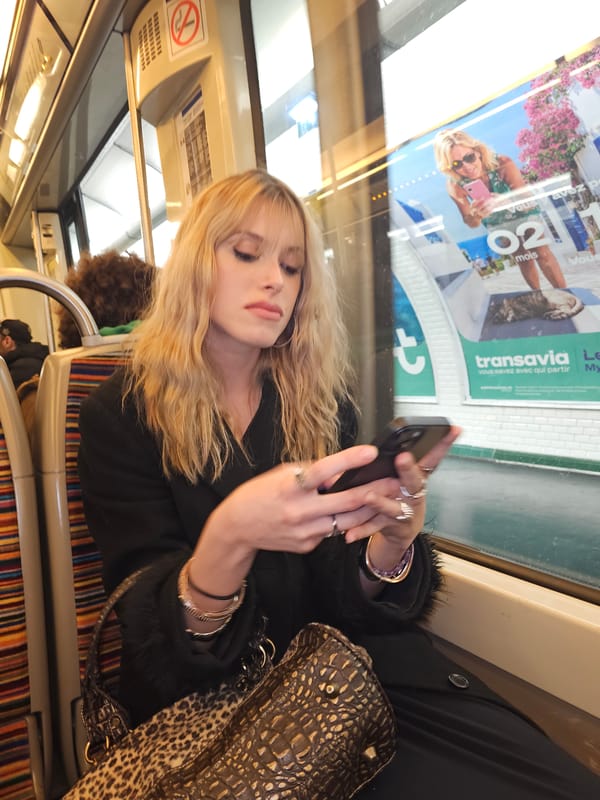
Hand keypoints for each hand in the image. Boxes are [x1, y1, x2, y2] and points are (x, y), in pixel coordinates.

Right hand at [201, 444, 398, 556]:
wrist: (238, 526)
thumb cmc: (260, 494)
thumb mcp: (282, 473)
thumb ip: (311, 472)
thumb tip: (339, 471)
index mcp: (291, 486)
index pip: (325, 470)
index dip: (349, 460)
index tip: (370, 452)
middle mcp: (300, 511)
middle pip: (347, 501)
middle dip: (376, 490)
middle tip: (396, 481)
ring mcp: (305, 532)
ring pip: (348, 521)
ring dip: (370, 510)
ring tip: (388, 499)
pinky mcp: (308, 545)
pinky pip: (332, 532)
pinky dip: (343, 522)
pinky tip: (352, 515)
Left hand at [343, 425, 460, 550]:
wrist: (402, 529)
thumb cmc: (400, 495)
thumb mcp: (403, 477)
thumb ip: (396, 462)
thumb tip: (371, 445)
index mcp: (417, 477)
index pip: (433, 457)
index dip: (444, 444)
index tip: (452, 430)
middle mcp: (414, 494)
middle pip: (414, 481)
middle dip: (408, 469)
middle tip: (402, 458)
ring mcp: (405, 512)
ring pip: (392, 507)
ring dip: (380, 502)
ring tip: (369, 496)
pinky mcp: (392, 526)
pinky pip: (374, 527)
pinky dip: (362, 530)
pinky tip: (350, 532)